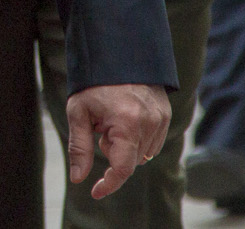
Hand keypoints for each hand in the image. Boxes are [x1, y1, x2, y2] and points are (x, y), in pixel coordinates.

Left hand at [66, 83, 169, 198]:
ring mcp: (161, 119)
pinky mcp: (166, 114)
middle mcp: (149, 123)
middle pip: (131, 161)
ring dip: (127, 146)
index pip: (123, 169)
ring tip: (114, 118)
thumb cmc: (93, 83)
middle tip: (100, 126)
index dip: (109, 184)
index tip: (95, 191)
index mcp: (127, 124)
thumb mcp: (78, 112)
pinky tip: (126, 118)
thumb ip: (79, 148)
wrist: (117, 53)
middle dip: (113, 152)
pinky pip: (153, 142)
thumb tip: (78, 178)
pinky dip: (138, 139)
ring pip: (143, 154)